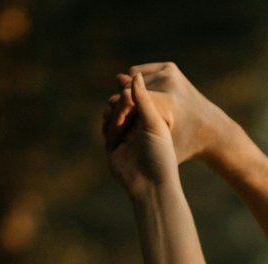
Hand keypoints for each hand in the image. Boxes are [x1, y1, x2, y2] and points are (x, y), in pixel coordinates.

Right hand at [105, 72, 177, 198]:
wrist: (151, 186)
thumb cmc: (160, 155)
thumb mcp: (153, 124)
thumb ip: (143, 100)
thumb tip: (134, 74)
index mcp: (155, 115)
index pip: (136, 96)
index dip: (128, 96)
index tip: (126, 98)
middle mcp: (142, 122)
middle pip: (123, 103)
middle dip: (119, 107)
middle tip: (122, 116)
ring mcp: (128, 132)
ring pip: (113, 113)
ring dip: (113, 117)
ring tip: (118, 126)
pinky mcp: (115, 143)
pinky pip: (107, 127)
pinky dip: (108, 127)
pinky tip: (112, 134)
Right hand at [116, 61, 236, 165]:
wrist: (211, 130)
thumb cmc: (182, 143)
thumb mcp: (155, 140)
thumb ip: (133, 116)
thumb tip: (114, 88)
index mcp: (166, 103)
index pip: (127, 98)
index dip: (119, 112)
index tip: (118, 124)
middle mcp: (168, 82)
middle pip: (129, 89)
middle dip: (125, 104)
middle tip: (129, 120)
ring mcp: (169, 72)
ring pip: (133, 80)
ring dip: (133, 94)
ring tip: (140, 112)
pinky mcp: (170, 67)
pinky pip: (140, 72)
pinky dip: (140, 85)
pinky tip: (147, 100)